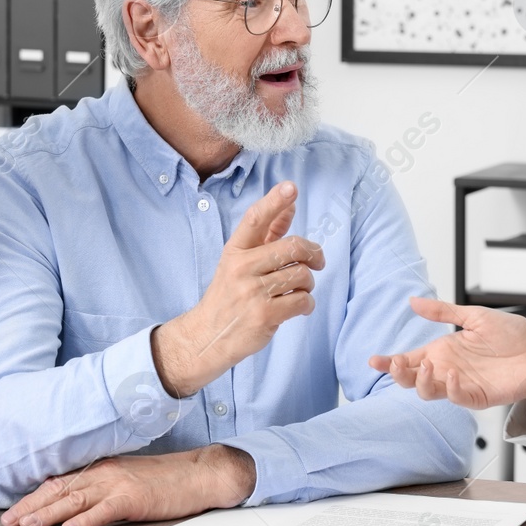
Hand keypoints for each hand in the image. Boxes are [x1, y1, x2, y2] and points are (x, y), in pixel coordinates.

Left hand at [0, 445, 257, 525]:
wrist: (200, 474)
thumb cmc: (168, 481)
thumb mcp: (128, 479)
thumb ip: (103, 489)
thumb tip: (76, 506)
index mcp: (102, 469)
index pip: (60, 482)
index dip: (35, 497)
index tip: (15, 511)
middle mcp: (105, 473)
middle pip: (60, 490)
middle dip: (31, 506)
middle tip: (8, 522)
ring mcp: (119, 484)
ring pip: (75, 500)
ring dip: (48, 513)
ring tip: (27, 525)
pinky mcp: (134, 498)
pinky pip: (105, 510)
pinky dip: (86, 520)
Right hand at [152, 181, 324, 396]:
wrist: (207, 337)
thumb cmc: (228, 296)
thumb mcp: (239, 263)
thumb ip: (266, 236)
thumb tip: (290, 207)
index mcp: (234, 252)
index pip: (255, 220)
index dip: (275, 201)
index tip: (291, 188)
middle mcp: (241, 268)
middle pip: (293, 247)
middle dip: (314, 253)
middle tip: (318, 261)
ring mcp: (252, 292)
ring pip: (302, 275)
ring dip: (308, 284)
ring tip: (298, 290)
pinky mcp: (265, 315)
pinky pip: (303, 301)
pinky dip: (307, 304)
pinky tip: (297, 307)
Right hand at [369, 297, 525, 416]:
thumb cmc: (511, 336)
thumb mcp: (474, 317)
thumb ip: (443, 312)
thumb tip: (414, 301)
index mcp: (443, 351)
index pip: (410, 358)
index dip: (390, 362)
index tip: (374, 360)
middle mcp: (446, 369)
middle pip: (412, 378)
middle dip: (399, 374)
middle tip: (397, 365)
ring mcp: (459, 385)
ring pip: (428, 391)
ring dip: (422, 382)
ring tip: (427, 368)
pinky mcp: (475, 397)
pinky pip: (455, 397)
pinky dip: (449, 388)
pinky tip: (451, 375)